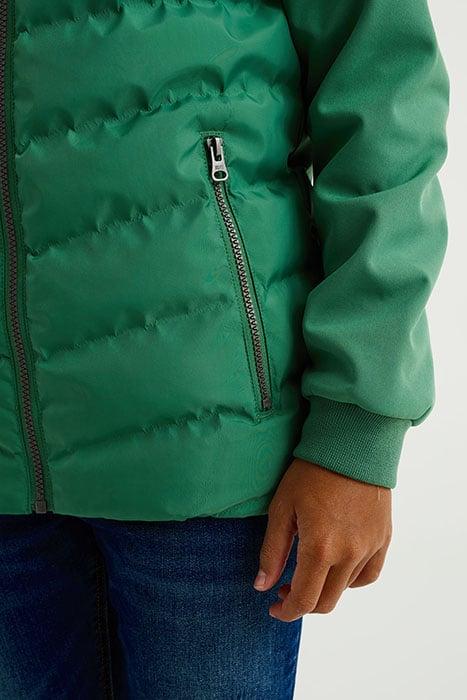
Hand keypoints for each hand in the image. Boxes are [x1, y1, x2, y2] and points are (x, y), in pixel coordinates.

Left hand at [254, 459, 391, 620]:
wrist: (351, 445)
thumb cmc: (311, 472)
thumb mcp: (282, 507)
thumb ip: (272, 551)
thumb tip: (262, 585)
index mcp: (320, 548)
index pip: (304, 600)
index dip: (287, 611)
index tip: (274, 607)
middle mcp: (349, 554)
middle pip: (326, 602)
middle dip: (303, 604)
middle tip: (286, 590)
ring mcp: (370, 547)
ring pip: (346, 589)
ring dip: (324, 589)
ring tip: (309, 572)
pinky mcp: (383, 538)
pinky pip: (368, 574)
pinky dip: (351, 580)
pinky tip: (337, 568)